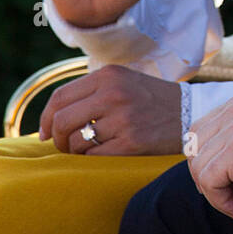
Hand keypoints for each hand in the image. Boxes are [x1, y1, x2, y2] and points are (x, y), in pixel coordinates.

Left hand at [38, 65, 182, 155]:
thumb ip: (91, 90)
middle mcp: (113, 93)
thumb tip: (51, 117)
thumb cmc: (150, 99)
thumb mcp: (123, 81)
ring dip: (74, 151)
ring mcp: (122, 118)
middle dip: (56, 138)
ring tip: (87, 148)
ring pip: (75, 141)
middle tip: (63, 145)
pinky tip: (102, 153)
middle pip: (61, 120)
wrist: (189, 113)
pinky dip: (91, 158)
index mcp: (109, 75)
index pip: (60, 97)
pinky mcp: (131, 142)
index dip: (45, 118)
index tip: (44, 132)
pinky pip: (93, 156)